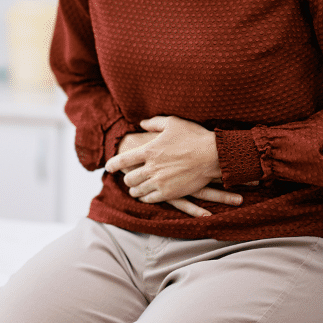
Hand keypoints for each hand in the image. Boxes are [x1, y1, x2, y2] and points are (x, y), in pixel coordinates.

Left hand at [106, 116, 241, 216]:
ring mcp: (159, 181)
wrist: (213, 155)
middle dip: (126, 179)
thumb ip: (154, 123)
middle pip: (129, 178)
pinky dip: (145, 198)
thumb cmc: (194, 136)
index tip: (108, 167)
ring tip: (134, 190)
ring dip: (134, 190)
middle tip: (127, 179)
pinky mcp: (169, 192)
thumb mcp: (173, 123)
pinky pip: (150, 199)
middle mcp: (151, 167)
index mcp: (149, 150)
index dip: (113, 164)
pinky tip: (146, 197)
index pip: (123, 160)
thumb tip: (141, 123)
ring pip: (138, 190)